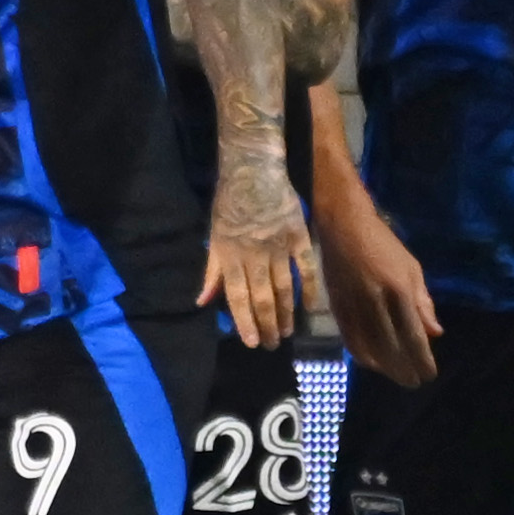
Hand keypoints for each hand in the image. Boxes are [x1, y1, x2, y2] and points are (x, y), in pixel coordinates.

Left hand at [198, 155, 314, 347]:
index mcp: (231, 257)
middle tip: (271, 344)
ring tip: (287, 332)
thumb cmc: (229, 204)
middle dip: (267, 325)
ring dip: (286, 313)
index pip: (237, 297)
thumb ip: (211, 271)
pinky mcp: (299, 237)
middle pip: (262, 298)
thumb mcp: (213, 237)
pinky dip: (311, 289)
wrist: (254, 170)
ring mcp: (279, 248)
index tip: (251, 342)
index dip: (244, 321)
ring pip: (284, 288)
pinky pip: (307, 268)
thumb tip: (201, 302)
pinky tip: (311, 308)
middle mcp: (255, 256)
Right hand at [316, 196, 440, 386]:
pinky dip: (362, 356)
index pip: (413, 334)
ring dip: (385, 367)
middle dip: (405, 369)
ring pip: (370, 347)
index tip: (429, 375)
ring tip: (397, 377)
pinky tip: (373, 364)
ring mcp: (354, 305)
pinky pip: (350, 339)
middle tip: (414, 383)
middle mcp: (376, 301)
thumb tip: (435, 333)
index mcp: (399, 289)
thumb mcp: (411, 268)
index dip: (422, 359)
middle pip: (392, 347)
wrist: (343, 226)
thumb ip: (423, 303)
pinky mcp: (337, 307)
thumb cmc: (383, 245)